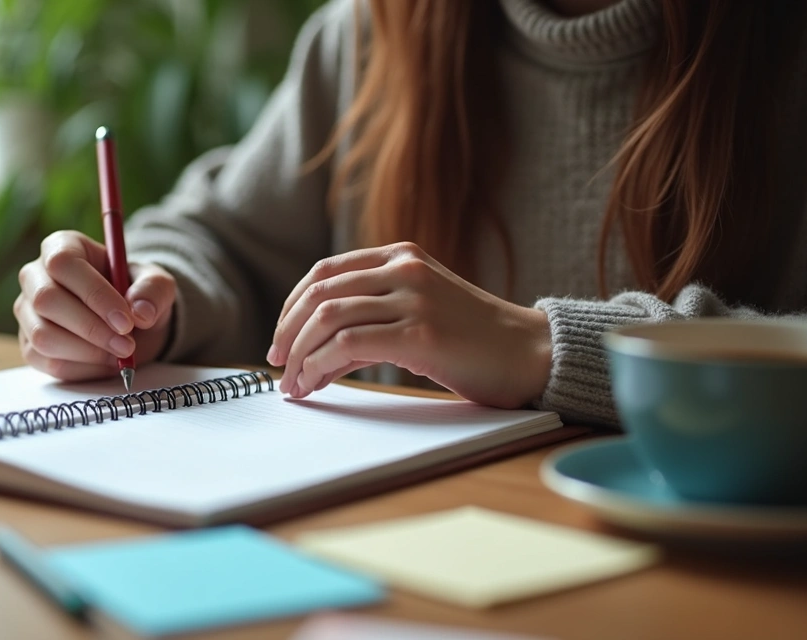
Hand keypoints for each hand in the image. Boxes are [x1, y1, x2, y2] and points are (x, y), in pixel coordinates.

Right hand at [15, 230, 175, 380]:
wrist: (129, 322)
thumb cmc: (136, 294)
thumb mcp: (156, 285)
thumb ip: (153, 290)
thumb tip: (141, 313)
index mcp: (62, 246)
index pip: (63, 264)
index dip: (94, 294)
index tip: (126, 321)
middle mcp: (35, 276)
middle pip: (47, 300)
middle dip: (92, 328)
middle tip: (127, 345)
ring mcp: (28, 311)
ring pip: (43, 336)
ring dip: (88, 352)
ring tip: (120, 353)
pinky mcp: (29, 344)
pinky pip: (47, 362)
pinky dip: (82, 369)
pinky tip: (105, 362)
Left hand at [266, 242, 552, 407]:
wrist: (529, 353)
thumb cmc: (474, 341)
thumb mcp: (419, 311)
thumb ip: (373, 317)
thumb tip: (316, 353)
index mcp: (401, 255)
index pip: (324, 271)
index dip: (292, 306)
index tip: (281, 339)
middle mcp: (404, 268)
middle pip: (319, 293)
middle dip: (288, 332)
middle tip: (277, 363)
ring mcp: (414, 298)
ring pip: (328, 317)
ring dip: (300, 354)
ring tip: (293, 384)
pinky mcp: (421, 333)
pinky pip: (348, 344)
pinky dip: (320, 366)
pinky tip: (315, 384)